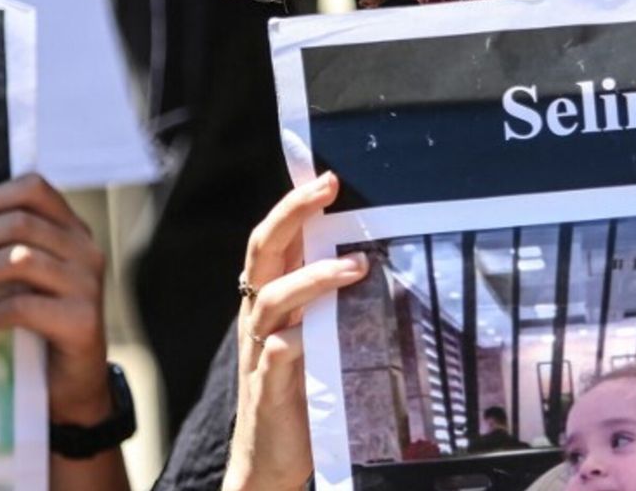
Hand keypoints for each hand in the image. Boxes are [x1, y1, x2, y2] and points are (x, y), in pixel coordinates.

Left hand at [0, 173, 111, 425]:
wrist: (73, 383)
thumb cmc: (38, 324)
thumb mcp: (25, 279)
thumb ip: (3, 251)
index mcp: (71, 229)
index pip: (34, 189)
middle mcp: (85, 249)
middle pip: (19, 223)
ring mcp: (87, 283)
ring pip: (20, 259)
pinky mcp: (82, 320)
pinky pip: (25, 306)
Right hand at [223, 172, 368, 490]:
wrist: (270, 457)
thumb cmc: (302, 390)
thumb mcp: (317, 334)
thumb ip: (332, 301)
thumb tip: (375, 260)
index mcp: (270, 299)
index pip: (273, 239)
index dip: (293, 204)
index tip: (325, 177)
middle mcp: (260, 317)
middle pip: (263, 251)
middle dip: (292, 213)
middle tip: (328, 190)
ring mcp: (261, 351)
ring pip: (271, 299)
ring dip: (312, 276)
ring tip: (354, 266)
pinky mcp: (270, 388)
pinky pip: (276, 357)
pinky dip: (293, 342)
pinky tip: (314, 337)